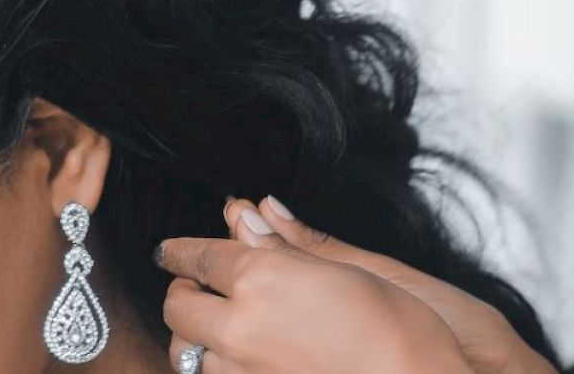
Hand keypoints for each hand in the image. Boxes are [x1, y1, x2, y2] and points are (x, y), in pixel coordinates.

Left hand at [156, 196, 470, 373]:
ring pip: (188, 350)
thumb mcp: (349, 271)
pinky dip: (218, 363)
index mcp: (262, 280)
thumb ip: (289, 246)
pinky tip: (243, 357)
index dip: (181, 250)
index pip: (200, 257)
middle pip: (178, 306)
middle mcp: (242, 328)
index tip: (171, 249)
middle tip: (199, 284)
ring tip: (220, 324)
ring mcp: (244, 371)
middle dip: (182, 291)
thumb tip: (249, 214)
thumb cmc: (402, 330)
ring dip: (196, 333)